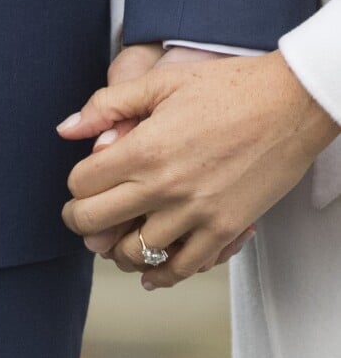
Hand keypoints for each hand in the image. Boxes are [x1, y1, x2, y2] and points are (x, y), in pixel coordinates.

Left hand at [57, 51, 338, 289]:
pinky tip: (149, 271)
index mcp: (144, 149)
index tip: (84, 179)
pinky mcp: (224, 229)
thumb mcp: (161, 82)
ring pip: (133, 253)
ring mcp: (195, 213)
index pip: (82, 183)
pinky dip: (159, 275)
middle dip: (78, 218)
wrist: (290, 103)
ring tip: (114, 237)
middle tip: (80, 213)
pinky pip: (182, 268)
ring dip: (115, 248)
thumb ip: (107, 105)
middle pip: (95, 222)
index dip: (75, 182)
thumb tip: (65, 128)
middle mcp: (164, 187)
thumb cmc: (228, 88)